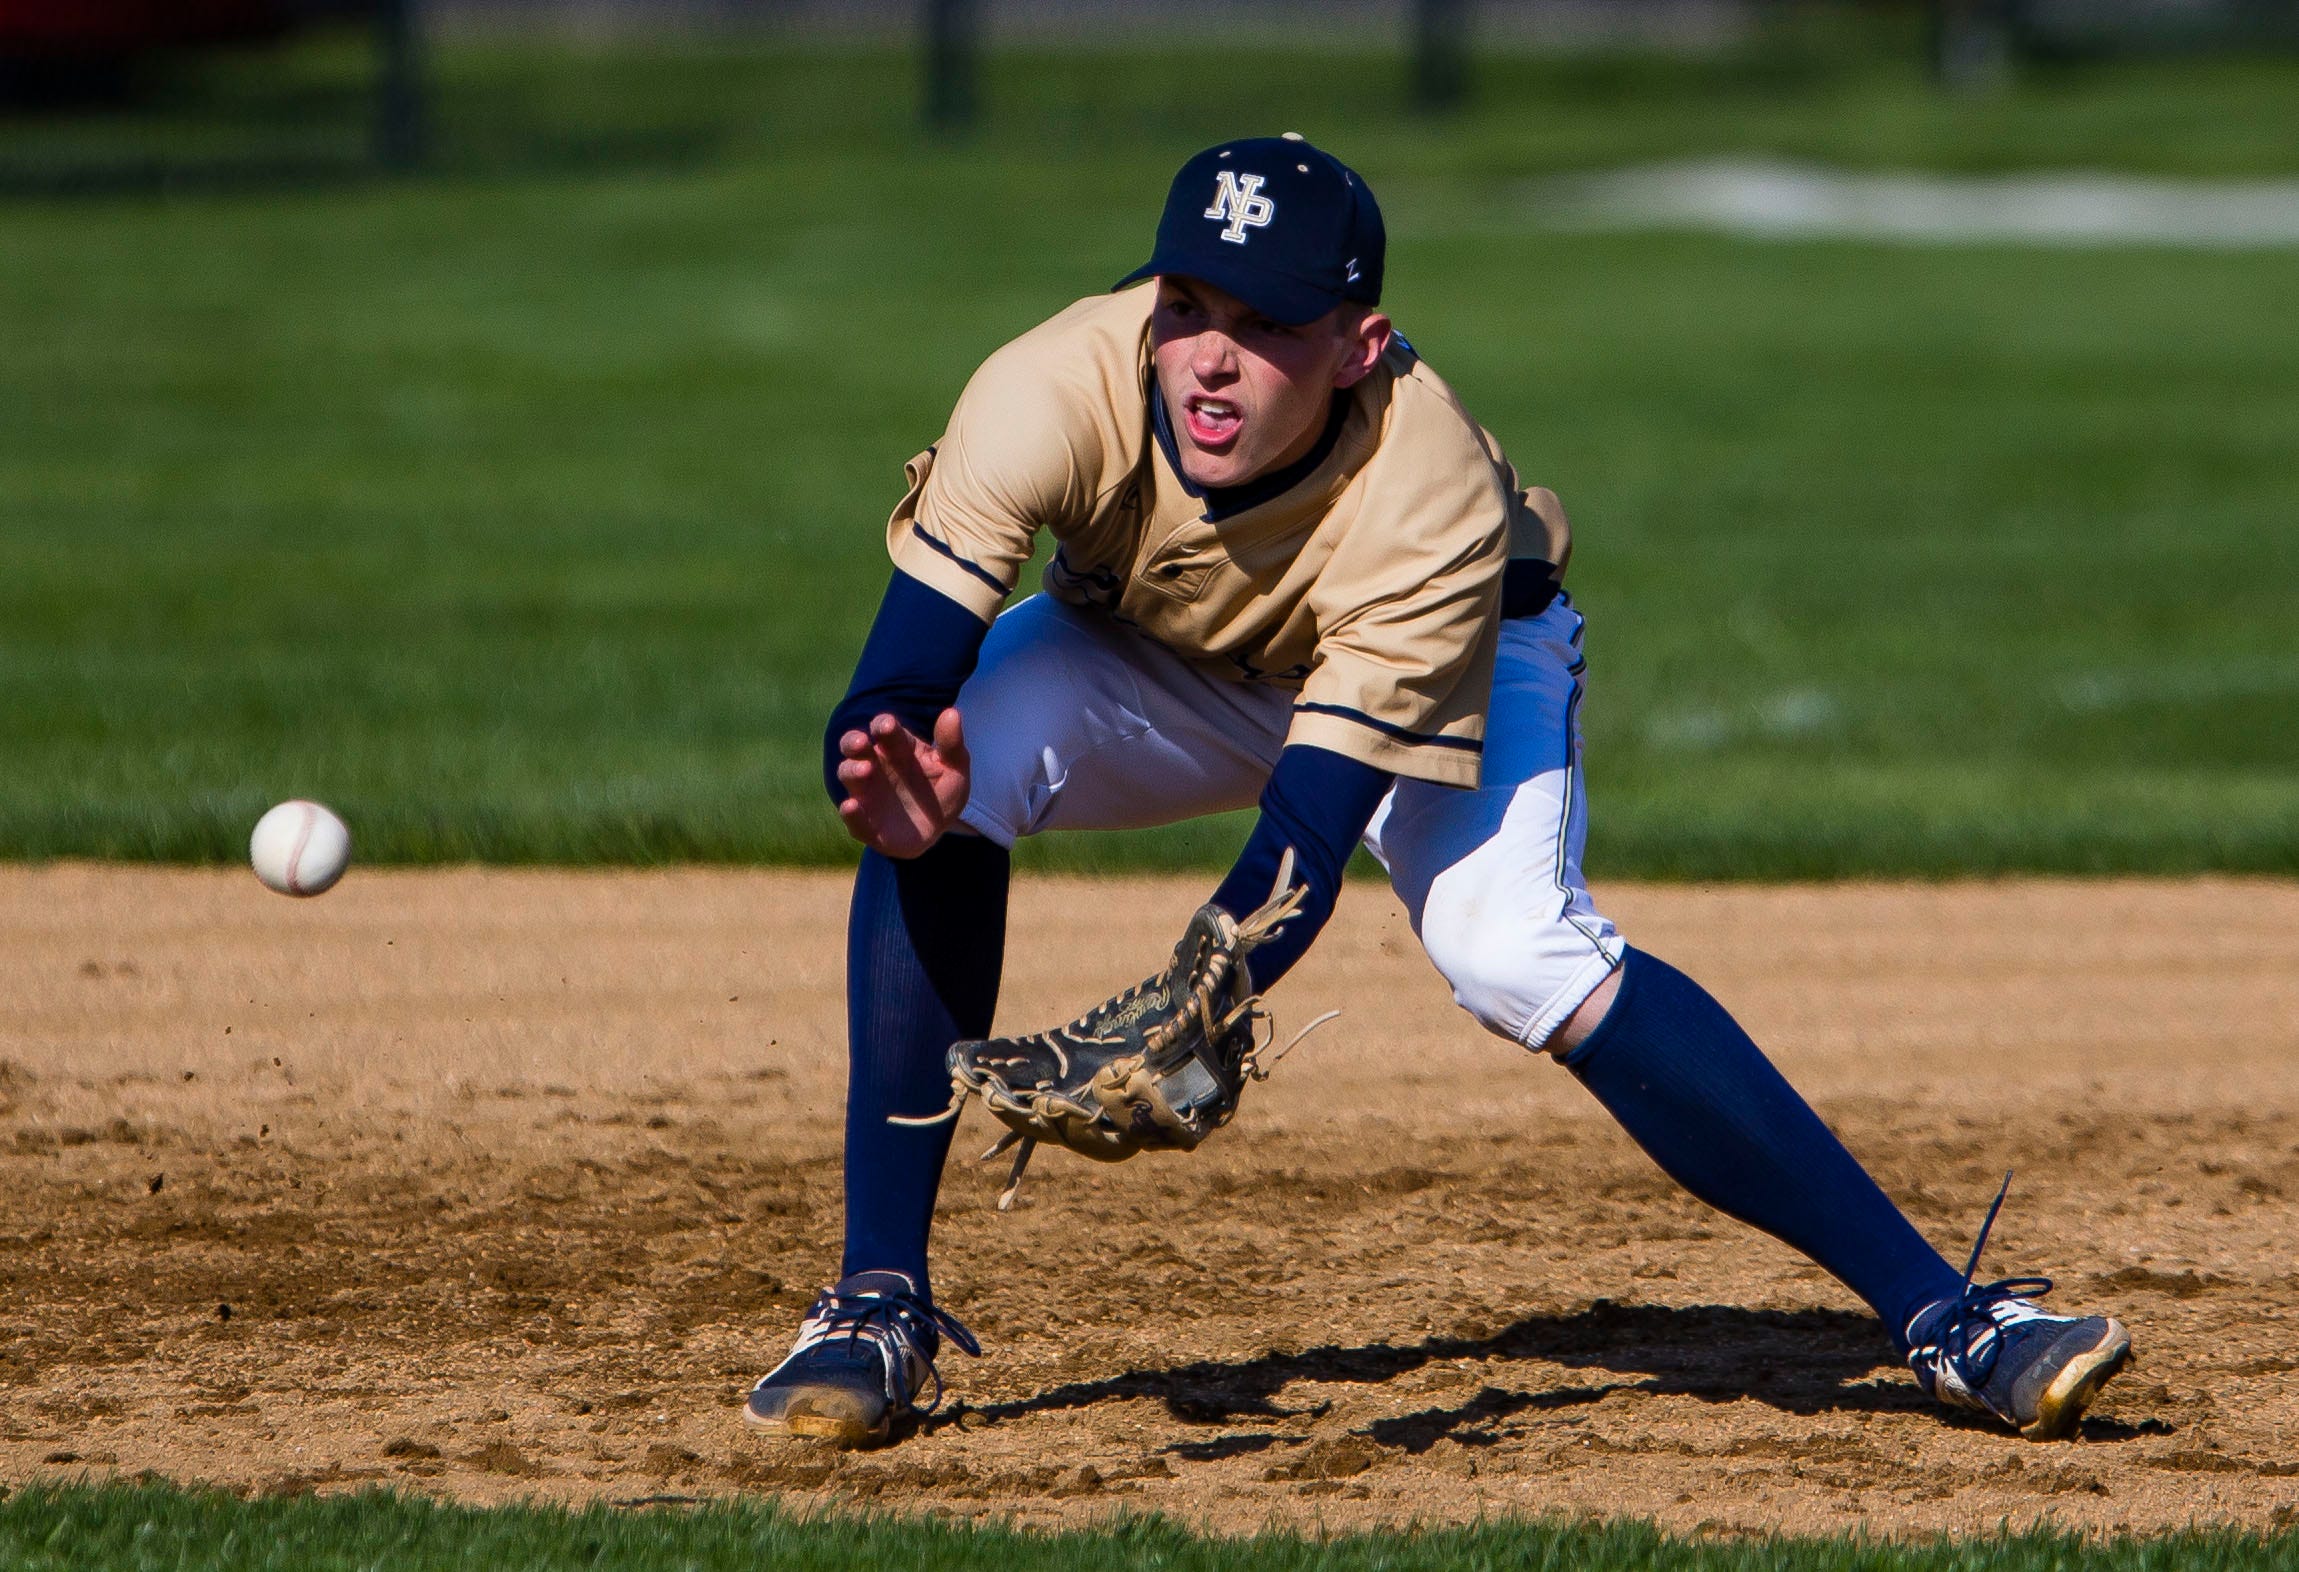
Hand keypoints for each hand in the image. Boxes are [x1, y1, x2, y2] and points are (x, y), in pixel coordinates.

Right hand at [834, 708, 971, 858]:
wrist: (938, 830)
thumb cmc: (942, 792)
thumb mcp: (954, 769)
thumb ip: (952, 744)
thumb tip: (952, 713)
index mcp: (897, 747)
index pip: (884, 729)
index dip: (883, 725)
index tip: (887, 725)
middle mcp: (875, 765)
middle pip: (854, 745)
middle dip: (854, 741)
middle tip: (861, 742)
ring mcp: (866, 793)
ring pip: (848, 774)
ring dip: (852, 771)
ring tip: (865, 770)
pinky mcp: (864, 823)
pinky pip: (852, 817)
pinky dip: (850, 812)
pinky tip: (851, 806)